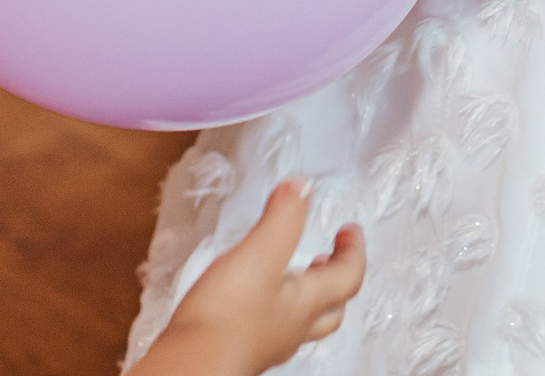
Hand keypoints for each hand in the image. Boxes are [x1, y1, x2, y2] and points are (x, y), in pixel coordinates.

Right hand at [139, 179, 364, 375]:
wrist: (190, 365)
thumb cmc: (225, 319)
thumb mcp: (259, 253)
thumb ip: (282, 218)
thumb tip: (302, 186)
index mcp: (306, 302)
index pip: (348, 275)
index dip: (353, 249)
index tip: (351, 230)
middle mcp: (292, 326)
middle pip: (331, 305)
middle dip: (334, 277)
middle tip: (330, 257)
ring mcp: (267, 341)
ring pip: (301, 321)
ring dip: (305, 296)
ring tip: (294, 277)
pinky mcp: (240, 349)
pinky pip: (269, 329)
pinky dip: (271, 310)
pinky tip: (252, 302)